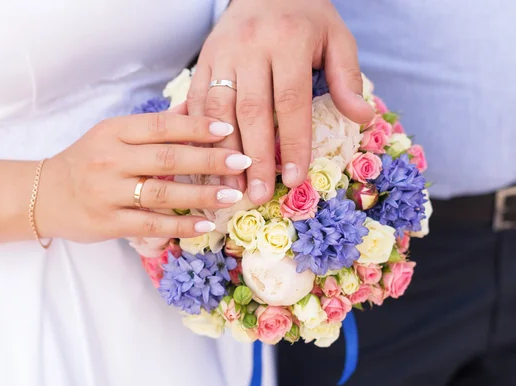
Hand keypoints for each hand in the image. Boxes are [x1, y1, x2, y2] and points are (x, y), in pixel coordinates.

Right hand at [36, 112, 251, 241]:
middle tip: (242, 162)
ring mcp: (107, 193)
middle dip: (209, 160)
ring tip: (232, 195)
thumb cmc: (87, 161)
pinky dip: (179, 225)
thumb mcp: (113, 135)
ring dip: (202, 195)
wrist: (44, 195)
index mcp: (114, 132)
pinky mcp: (107, 223)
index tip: (228, 129)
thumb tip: (195, 108)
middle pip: (168, 159)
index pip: (161, 126)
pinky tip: (205, 224)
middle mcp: (110, 159)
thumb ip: (154, 126)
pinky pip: (150, 225)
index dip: (196, 126)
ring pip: (163, 194)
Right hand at [187, 0, 373, 203]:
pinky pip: (196, 100)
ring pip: (218, 110)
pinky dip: (198, 133)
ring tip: (229, 187)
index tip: (294, 178)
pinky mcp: (203, 60)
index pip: (290, 101)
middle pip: (251, 111)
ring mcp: (222, 54)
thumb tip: (362, 118)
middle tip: (257, 195)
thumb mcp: (336, 38)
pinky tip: (205, 160)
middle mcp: (250, 48)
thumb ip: (347, 77)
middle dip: (254, 158)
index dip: (292, 142)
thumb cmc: (305, 17)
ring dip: (221, 152)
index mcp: (288, 42)